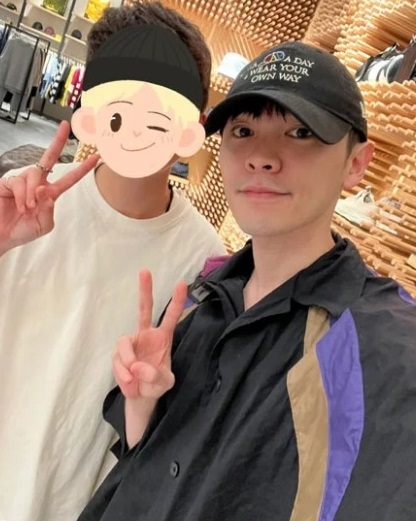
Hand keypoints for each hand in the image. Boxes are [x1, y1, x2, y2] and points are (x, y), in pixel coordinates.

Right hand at [0, 121, 98, 253]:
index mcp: (49, 193)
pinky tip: (20, 206)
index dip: (81, 169)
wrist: (2, 236)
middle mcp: (37, 183)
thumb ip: (48, 209)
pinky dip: (22, 196)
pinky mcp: (8, 182)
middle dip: (57, 141)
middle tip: (65, 126)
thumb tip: (45, 190)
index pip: (68, 178)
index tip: (95, 157)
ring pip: (34, 174)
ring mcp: (23, 181)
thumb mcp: (43, 224)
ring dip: (33, 192)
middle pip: (49, 158)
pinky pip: (19, 182)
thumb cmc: (23, 231)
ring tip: (28, 208)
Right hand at [113, 270, 187, 399]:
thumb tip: (138, 367)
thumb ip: (156, 376)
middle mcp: (146, 335)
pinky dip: (123, 374)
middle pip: (144, 309)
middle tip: (145, 271)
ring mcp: (131, 343)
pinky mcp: (118, 354)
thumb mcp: (163, 383)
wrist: (140, 396)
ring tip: (133, 379)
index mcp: (163, 338)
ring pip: (124, 344)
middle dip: (145, 290)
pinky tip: (129, 383)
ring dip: (128, 363)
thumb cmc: (156, 385)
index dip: (177, 301)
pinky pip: (118, 360)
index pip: (171, 316)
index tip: (182, 283)